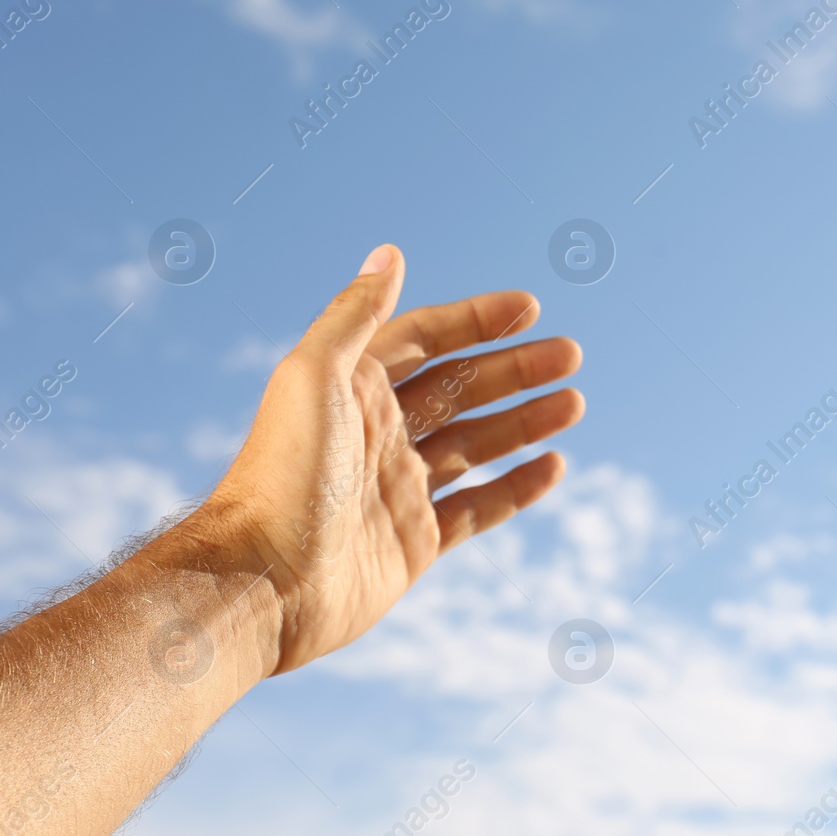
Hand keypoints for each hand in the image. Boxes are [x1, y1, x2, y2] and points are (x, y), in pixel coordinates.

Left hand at [208, 244, 583, 675]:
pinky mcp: (414, 542)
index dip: (476, 320)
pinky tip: (553, 466)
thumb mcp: (313, 377)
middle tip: (570, 355)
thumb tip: (389, 253)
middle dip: (515, 369)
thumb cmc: (281, 474)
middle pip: (461, 388)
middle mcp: (379, 434)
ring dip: (525, 420)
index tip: (530, 308)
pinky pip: (478, 508)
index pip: (426, 340)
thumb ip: (353, 316)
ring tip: (574, 402)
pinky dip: (517, 487)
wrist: (262, 583)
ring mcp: (399, 489)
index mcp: (354, 389)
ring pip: (477, 444)